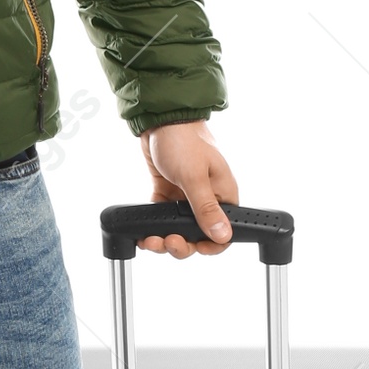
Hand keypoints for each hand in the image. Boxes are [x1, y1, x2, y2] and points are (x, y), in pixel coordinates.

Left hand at [137, 121, 238, 258]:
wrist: (160, 120)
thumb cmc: (184, 140)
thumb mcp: (194, 176)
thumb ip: (206, 208)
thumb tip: (223, 235)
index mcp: (223, 195)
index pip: (224, 231)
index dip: (211, 245)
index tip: (195, 248)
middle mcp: (207, 199)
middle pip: (198, 235)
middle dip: (182, 244)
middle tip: (167, 242)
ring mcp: (186, 198)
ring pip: (178, 229)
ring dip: (165, 239)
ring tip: (151, 240)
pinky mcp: (168, 194)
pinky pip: (162, 218)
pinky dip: (153, 228)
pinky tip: (144, 234)